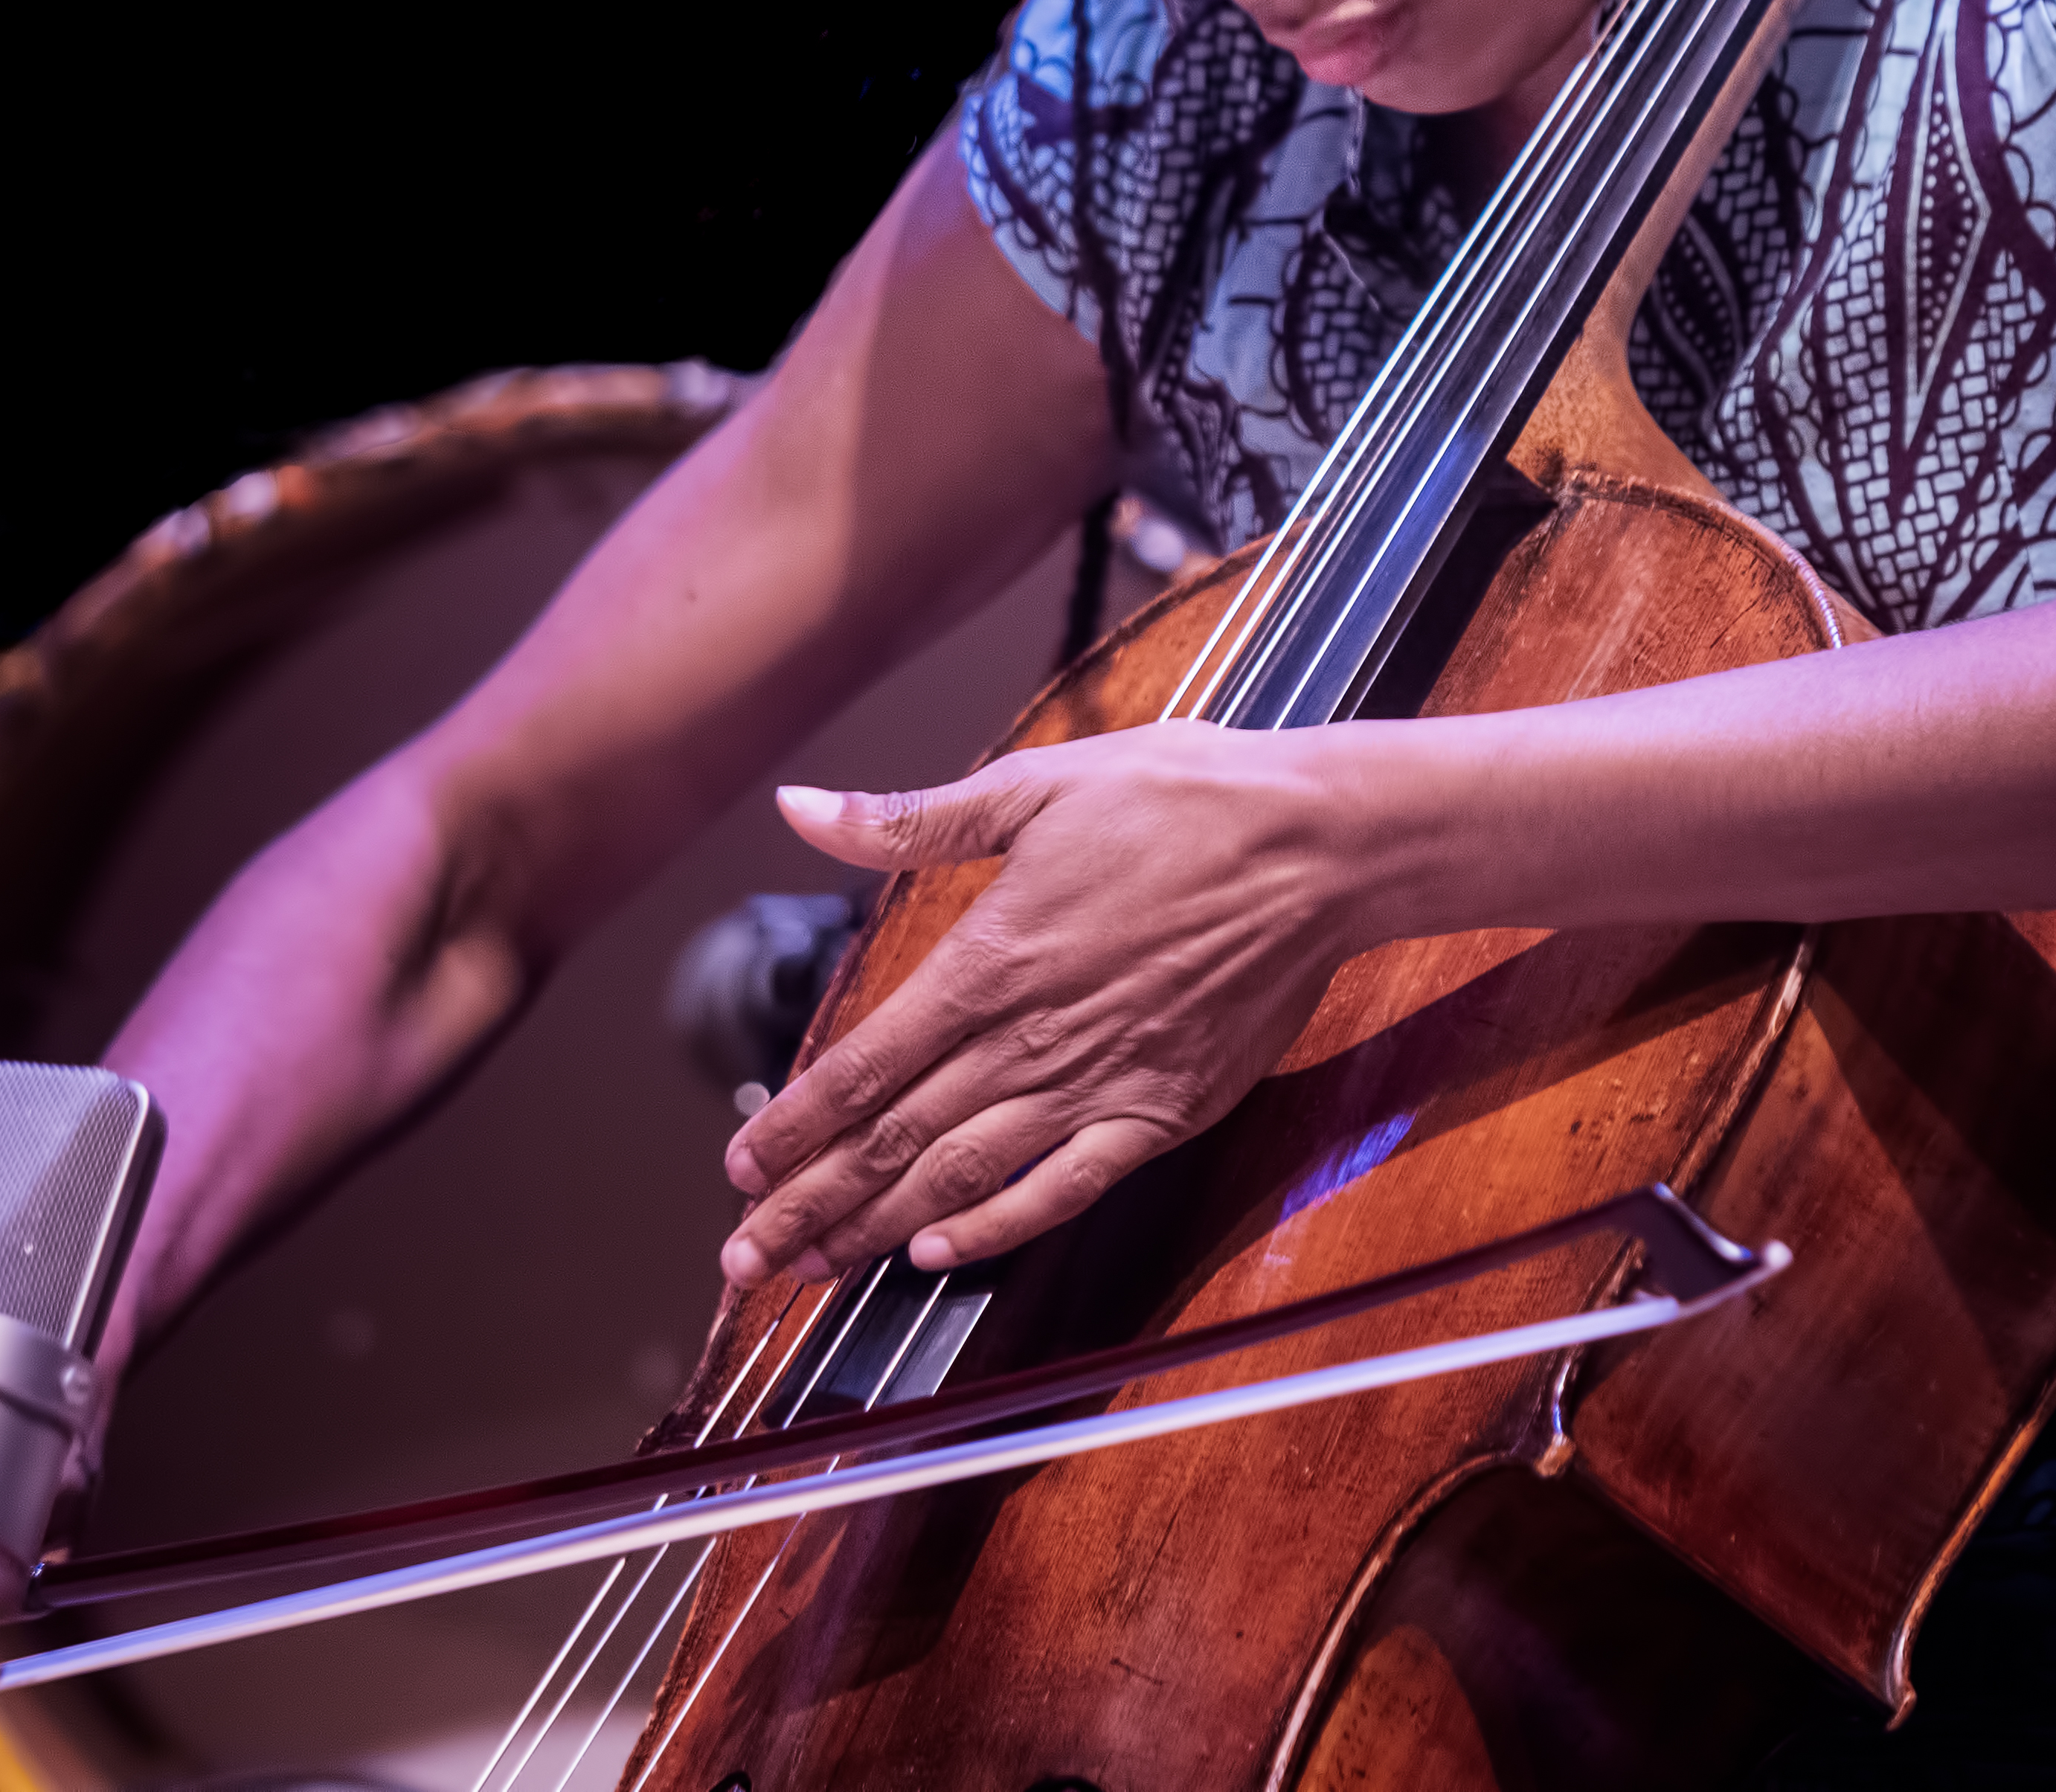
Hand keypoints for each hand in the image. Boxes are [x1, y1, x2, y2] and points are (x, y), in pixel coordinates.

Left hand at [717, 721, 1356, 1286]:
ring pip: (961, 1176)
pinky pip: (1063, 1189)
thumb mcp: (1034, 784)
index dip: (795, 1125)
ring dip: (877, 1229)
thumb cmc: (1179, 799)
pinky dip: (997, 1228)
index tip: (740, 1168)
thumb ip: (909, 819)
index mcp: (990, 957)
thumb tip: (799, 804)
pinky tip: (940, 1257)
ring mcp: (1097, 1082)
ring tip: (812, 1270)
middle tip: (745, 1258)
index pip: (864, 1063)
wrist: (1315, 843)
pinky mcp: (1161, 1111)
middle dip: (809, 1203)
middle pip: (894, 1139)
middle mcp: (1031, 1035)